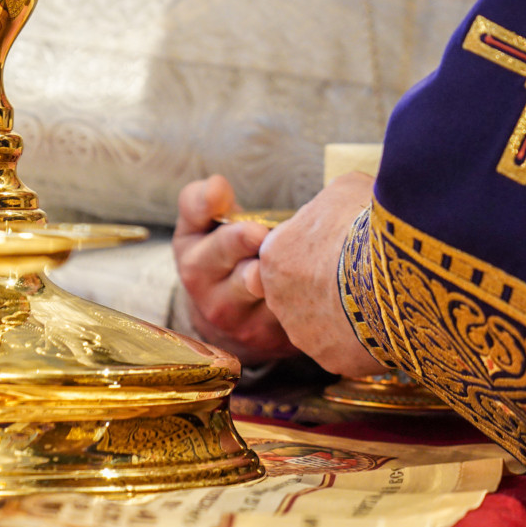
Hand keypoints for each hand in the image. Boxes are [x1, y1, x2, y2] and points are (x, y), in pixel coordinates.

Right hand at [173, 175, 296, 363]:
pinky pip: (296, 320)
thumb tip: (216, 186)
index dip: (234, 240)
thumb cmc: (219, 252)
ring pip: (275, 304)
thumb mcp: (200, 226)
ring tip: (314, 266)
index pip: (211, 249)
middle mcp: (215, 301)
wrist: (225, 311)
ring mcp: (246, 325)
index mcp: (196, 263)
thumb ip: (201, 201)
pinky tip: (329, 281)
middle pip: (245, 281)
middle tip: (291, 255)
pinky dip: (313, 301)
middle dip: (267, 267)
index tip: (257, 231)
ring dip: (295, 284)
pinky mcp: (274, 340)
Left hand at [258, 172, 382, 376]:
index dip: (320, 247)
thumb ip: (330, 203)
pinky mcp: (333, 361)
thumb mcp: (346, 190)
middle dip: (329, 283)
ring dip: (347, 313)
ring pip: (324, 323)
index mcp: (274, 253)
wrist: (394, 272)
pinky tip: (392, 320)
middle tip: (366, 271)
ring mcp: (305, 335)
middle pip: (303, 291)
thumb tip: (339, 206)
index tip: (347, 243)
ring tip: (384, 296)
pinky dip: (367, 337)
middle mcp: (279, 299)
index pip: (289, 253)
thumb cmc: (366, 223)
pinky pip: (349, 348)